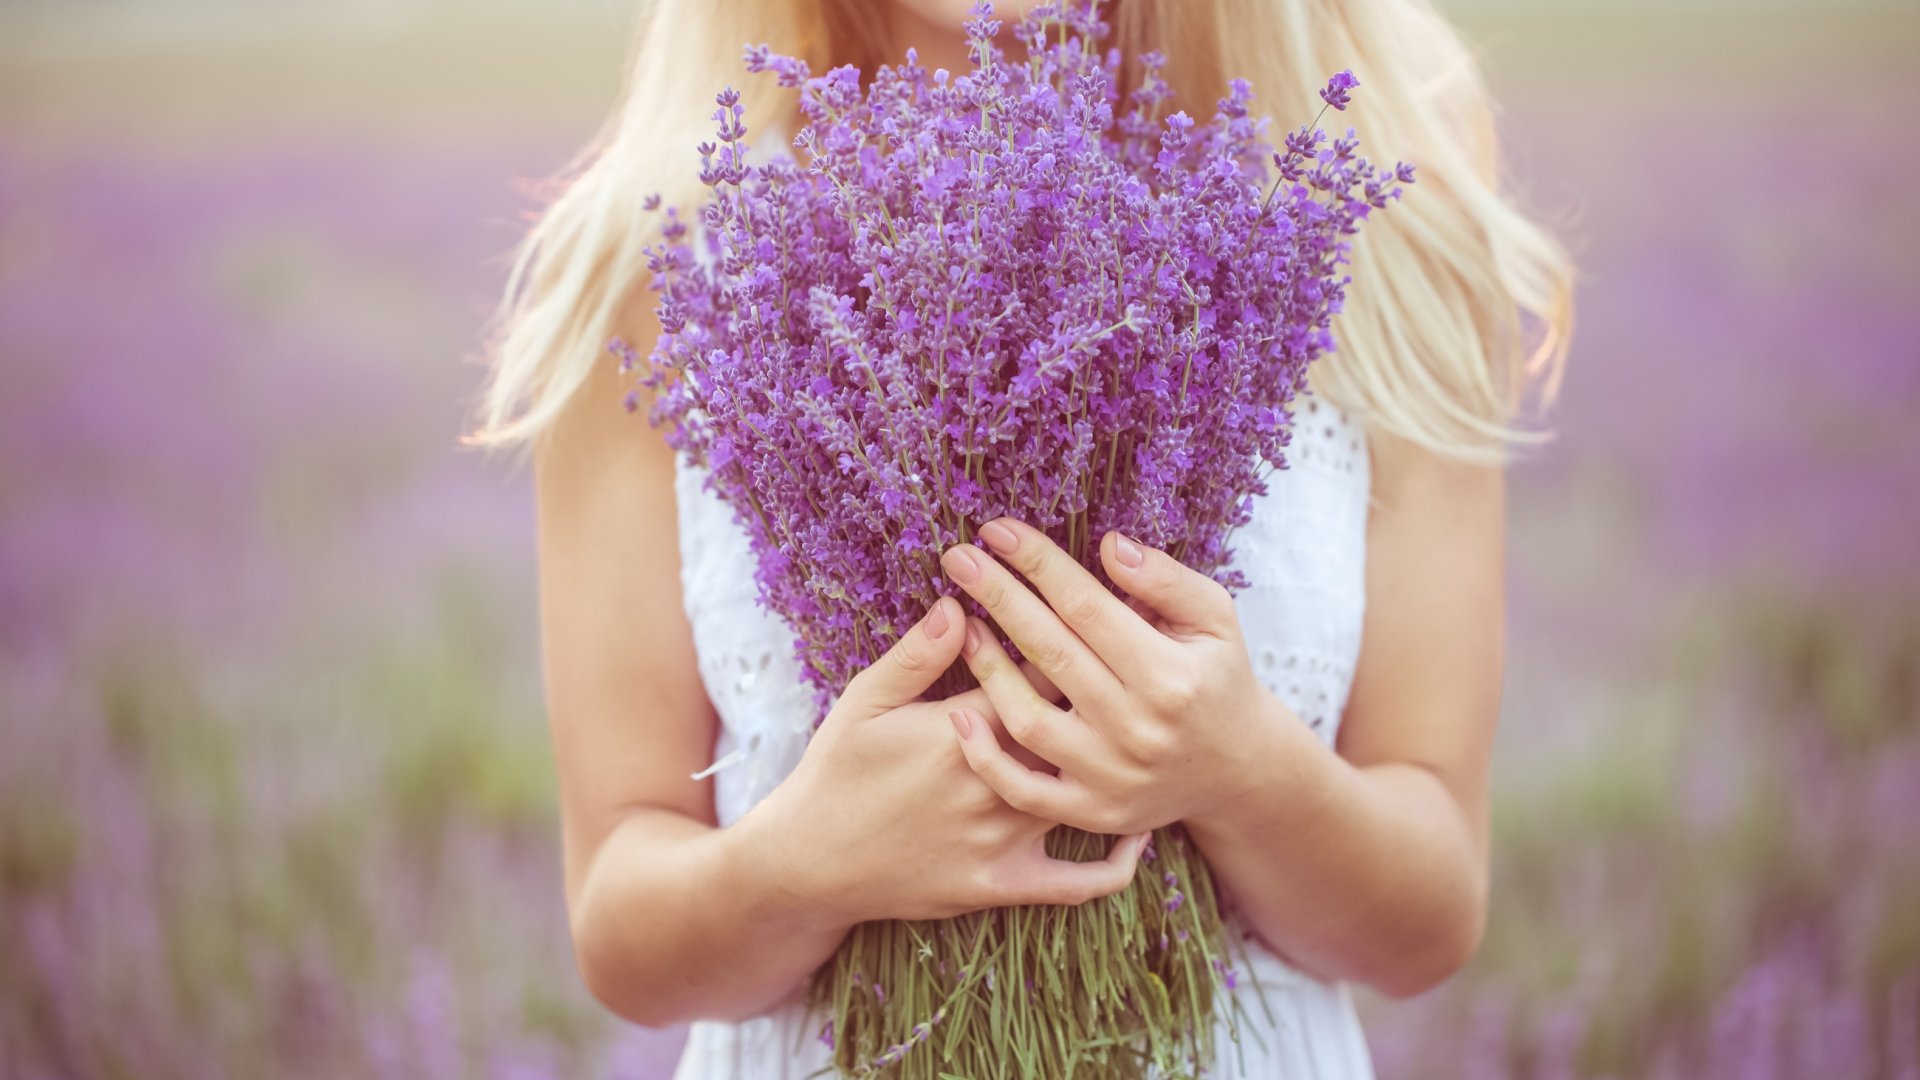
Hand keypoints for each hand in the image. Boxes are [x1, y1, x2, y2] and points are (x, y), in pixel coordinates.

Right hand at [738, 595, 1149, 925]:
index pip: (1040, 676)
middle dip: (1107, 700)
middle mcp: (993, 784)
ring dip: (1113, 765)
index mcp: (962, 729)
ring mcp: (1002, 839)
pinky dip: (1115, 863)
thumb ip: (917, 654)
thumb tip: (960, 605)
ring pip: (1082, 792)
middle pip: (1072, 730)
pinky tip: (1137, 835)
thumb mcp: (864, 701)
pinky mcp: (1003, 885)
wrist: (809, 863)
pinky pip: (1078, 883)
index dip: (1074, 649)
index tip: (1103, 626)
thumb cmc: (836, 772)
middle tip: (1135, 675)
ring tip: (1143, 735)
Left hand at [937, 518, 1289, 835]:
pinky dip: (986, 758)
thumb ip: (1166, 580)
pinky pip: (1024, 791)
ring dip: (986, 670)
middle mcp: (1138, 727)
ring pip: (1028, 720)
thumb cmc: (1216, 679)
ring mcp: (1111, 776)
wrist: (1237, 770)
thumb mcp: (1216, 618)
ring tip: (962, 626)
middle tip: (958, 558)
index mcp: (1169, 675)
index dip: (1037, 563)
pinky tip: (958, 716)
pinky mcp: (1092, 811)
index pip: (1086, 606)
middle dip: (998, 597)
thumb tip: (1109, 545)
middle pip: (1050, 652)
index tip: (996, 530)